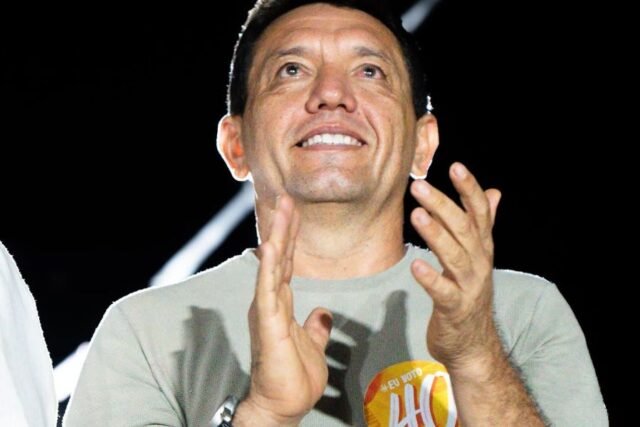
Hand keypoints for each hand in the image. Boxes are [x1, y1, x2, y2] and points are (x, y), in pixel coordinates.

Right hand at [236, 194, 332, 425]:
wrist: (284, 405)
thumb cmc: (294, 377)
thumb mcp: (312, 344)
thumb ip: (315, 326)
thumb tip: (321, 313)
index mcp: (280, 305)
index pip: (286, 264)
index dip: (290, 238)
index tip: (294, 213)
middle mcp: (270, 302)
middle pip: (278, 257)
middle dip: (284, 227)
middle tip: (287, 198)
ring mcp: (266, 310)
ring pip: (272, 265)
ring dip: (278, 236)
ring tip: (282, 208)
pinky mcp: (266, 323)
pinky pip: (267, 289)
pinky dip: (269, 266)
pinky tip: (271, 245)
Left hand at [410, 162, 501, 370]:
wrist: (473, 344)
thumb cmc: (469, 294)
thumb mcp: (478, 256)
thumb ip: (484, 224)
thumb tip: (494, 192)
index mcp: (482, 248)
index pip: (480, 212)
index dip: (469, 189)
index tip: (456, 166)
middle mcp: (479, 263)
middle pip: (464, 229)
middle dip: (443, 205)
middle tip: (419, 187)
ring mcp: (469, 286)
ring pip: (455, 255)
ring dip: (437, 234)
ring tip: (417, 215)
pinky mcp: (455, 309)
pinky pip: (443, 291)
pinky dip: (430, 278)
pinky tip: (415, 264)